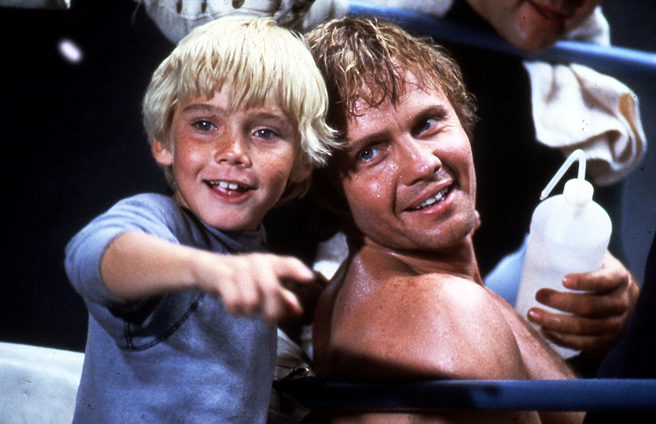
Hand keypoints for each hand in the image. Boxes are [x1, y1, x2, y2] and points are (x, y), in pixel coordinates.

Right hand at [192, 252, 316, 321]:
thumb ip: (282, 297)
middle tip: (269, 319)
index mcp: (269, 262)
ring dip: (250, 312)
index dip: (297, 270)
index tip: (309, 278)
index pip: (286, 262)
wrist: (207, 267)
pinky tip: (234, 308)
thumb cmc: (241, 278)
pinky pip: (233, 300)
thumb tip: (298, 310)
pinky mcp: (222, 276)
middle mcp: (256, 261)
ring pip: (251, 299)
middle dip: (272, 310)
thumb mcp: (262, 284)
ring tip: (247, 310)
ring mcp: (238, 268)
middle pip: (270, 288)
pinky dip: (235, 310)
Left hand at [527, 250, 639, 351]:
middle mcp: (621, 301)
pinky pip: (585, 344)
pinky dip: (563, 340)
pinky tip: (545, 332)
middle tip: (538, 295)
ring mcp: (615, 323)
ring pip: (586, 328)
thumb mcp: (594, 256)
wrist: (618, 296)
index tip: (563, 280)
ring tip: (533, 314)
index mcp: (618, 277)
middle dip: (562, 303)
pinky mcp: (606, 339)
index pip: (604, 280)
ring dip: (556, 323)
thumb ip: (574, 244)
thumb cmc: (596, 271)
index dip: (586, 281)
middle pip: (591, 307)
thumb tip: (539, 230)